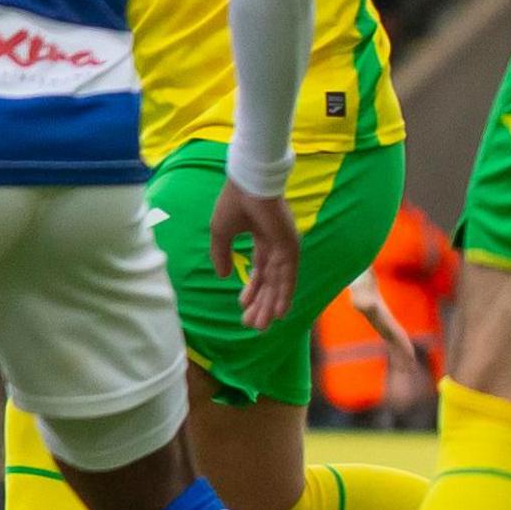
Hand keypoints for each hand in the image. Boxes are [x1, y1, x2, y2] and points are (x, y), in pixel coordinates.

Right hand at [210, 182, 301, 330]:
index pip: (260, 270)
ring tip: (262, 326)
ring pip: (279, 283)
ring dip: (271, 305)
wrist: (248, 184)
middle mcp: (276, 246)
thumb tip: (222, 276)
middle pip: (270, 282)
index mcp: (262, 239)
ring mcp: (285, 247)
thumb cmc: (233, 202)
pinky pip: (288, 276)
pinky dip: (284, 294)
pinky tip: (279, 312)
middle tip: (252, 325)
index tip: (242, 306)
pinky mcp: (290, 247)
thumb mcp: (220, 233)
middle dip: (260, 303)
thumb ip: (221, 255)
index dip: (252, 289)